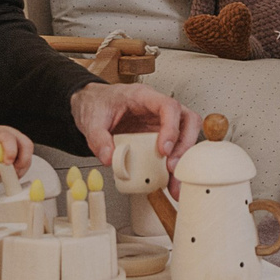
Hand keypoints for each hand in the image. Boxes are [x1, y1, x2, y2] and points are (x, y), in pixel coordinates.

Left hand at [0, 110, 33, 184]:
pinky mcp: (23, 150)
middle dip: (22, 162)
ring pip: (29, 155)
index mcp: (1, 132)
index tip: (6, 164)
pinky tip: (11, 174)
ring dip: (21, 169)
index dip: (10, 152)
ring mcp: (20, 142)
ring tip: (8, 176)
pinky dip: (21, 170)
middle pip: (27, 146)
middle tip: (11, 172)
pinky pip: (27, 161)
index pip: (10, 139)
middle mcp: (15, 135)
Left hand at [70, 82, 199, 168]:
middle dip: (184, 146)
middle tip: (172, 167)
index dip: (171, 128)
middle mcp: (158, 109)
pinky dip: (173, 167)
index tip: (163, 149)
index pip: (169, 106)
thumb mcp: (92, 120)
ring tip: (173, 181)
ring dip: (182, 160)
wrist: (92, 105)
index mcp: (144, 97)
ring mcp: (160, 123)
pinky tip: (168, 181)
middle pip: (187, 121)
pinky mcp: (158, 137)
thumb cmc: (98, 104)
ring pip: (186, 136)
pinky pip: (173, 150)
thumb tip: (110, 158)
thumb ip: (99, 139)